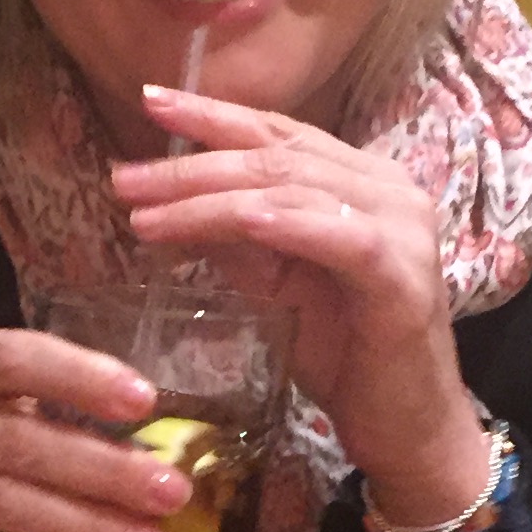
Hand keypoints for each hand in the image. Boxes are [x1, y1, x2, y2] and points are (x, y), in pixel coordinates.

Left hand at [112, 86, 493, 529]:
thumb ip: (236, 240)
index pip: (279, 133)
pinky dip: (280, 223)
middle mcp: (388, 188)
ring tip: (145, 212)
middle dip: (192, 163)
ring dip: (211, 198)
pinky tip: (233, 219)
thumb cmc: (345, 357)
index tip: (150, 103)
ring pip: (294, 190)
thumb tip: (166, 205)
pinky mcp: (401, 273)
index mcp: (362, 181)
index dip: (213, 117)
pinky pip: (335, 235)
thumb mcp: (277, 286)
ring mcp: (401, 227)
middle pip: (277, 156)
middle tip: (125, 177)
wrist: (406, 428)